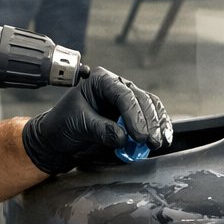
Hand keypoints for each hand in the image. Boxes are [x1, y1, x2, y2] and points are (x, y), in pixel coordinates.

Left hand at [22, 67, 172, 174]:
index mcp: (100, 80)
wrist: (59, 138)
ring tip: (157, 143)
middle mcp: (116, 87)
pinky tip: (164, 138)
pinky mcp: (132, 116)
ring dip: (157, 125)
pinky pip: (152, 117)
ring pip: (150, 107)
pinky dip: (159, 127)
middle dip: (149, 122)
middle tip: (150, 142)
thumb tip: (122, 138)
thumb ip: (100, 129)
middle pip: (141, 100)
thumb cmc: (63, 124)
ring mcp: (126, 101)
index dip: (134, 115)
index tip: (139, 135)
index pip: (123, 94)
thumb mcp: (78, 124)